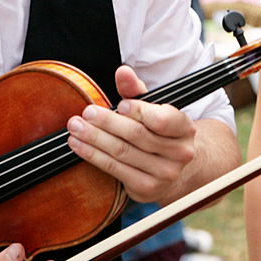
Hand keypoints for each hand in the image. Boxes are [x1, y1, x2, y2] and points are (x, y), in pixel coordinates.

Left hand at [66, 65, 195, 202]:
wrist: (172, 169)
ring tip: (76, 127)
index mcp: (185, 129)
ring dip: (94, 138)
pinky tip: (79, 145)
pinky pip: (115, 169)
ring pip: (123, 152)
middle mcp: (180, 153)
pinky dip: (94, 156)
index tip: (119, 105)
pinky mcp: (147, 188)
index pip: (162, 119)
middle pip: (137, 135)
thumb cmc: (158, 132)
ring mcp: (165, 173)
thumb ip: (136, 90)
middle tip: (86, 112)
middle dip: (108, 122)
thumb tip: (123, 72)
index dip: (139, 111)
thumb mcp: (152, 108)